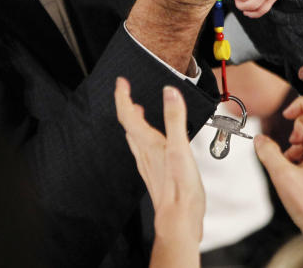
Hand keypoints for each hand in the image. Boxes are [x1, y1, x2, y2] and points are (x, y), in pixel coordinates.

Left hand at [114, 78, 203, 267]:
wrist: (179, 220)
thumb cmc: (180, 190)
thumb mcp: (180, 149)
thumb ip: (175, 119)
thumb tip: (170, 93)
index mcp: (148, 143)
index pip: (128, 114)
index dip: (123, 96)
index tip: (121, 82)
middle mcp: (144, 152)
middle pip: (128, 123)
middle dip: (126, 104)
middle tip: (126, 90)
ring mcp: (148, 163)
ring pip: (134, 136)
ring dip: (134, 118)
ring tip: (137, 108)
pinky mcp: (154, 171)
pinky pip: (142, 146)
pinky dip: (143, 133)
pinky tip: (152, 138)